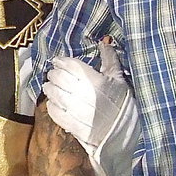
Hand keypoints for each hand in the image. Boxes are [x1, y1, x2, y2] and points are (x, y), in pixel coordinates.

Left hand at [43, 41, 133, 156]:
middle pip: (59, 78)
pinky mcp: (74, 126)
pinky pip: (55, 113)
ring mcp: (78, 111)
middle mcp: (85, 95)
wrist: (126, 134)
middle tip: (53, 73)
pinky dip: (51, 106)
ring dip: (49, 89)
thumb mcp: (120, 79)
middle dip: (54, 74)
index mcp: (97, 81)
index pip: (71, 66)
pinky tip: (53, 102)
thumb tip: (104, 42)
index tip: (58, 61)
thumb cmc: (124, 104)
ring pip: (55, 94)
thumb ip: (110, 59)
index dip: (61, 62)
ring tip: (49, 86)